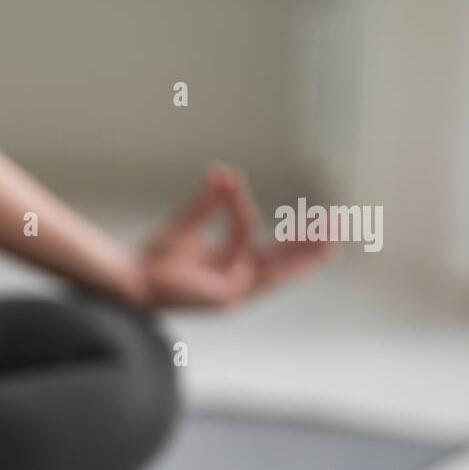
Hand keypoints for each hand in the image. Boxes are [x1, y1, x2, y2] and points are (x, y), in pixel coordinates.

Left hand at [136, 165, 335, 309]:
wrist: (133, 280)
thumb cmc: (154, 257)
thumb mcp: (187, 224)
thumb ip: (209, 201)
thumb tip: (223, 171)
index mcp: (227, 262)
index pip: (248, 231)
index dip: (240, 205)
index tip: (227, 180)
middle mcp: (235, 278)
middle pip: (279, 258)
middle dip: (307, 241)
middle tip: (336, 222)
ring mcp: (235, 290)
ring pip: (280, 272)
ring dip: (308, 256)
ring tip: (334, 239)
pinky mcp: (231, 298)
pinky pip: (261, 272)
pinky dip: (289, 264)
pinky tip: (313, 254)